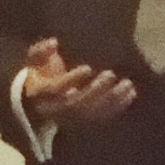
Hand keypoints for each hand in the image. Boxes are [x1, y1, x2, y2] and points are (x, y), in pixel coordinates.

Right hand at [16, 38, 138, 131]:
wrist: (39, 104)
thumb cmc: (38, 77)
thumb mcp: (34, 62)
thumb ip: (40, 51)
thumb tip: (54, 42)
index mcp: (40, 94)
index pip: (54, 90)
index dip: (70, 81)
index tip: (88, 68)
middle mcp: (55, 110)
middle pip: (75, 105)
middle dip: (95, 91)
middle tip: (110, 74)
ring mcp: (71, 118)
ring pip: (91, 113)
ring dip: (111, 100)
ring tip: (128, 85)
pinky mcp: (85, 122)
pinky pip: (102, 117)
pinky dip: (118, 106)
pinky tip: (131, 94)